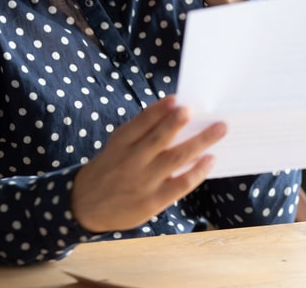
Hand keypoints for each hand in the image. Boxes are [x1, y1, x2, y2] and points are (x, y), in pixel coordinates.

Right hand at [71, 97, 226, 231]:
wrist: (86, 205)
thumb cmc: (109, 168)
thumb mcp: (116, 145)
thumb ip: (140, 130)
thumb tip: (172, 110)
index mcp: (121, 143)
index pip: (141, 122)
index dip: (159, 110)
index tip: (177, 99)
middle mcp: (132, 161)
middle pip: (160, 138)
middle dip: (179, 122)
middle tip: (196, 110)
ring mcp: (143, 182)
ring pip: (176, 159)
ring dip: (199, 142)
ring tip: (219, 130)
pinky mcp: (153, 202)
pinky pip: (180, 184)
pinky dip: (197, 171)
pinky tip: (210, 159)